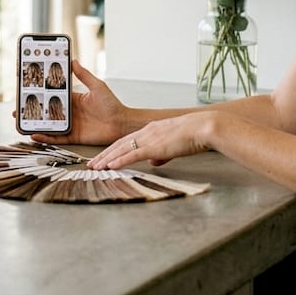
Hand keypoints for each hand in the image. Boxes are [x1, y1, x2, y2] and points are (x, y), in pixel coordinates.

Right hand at [28, 61, 129, 146]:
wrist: (122, 124)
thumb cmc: (112, 105)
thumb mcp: (97, 86)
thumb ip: (84, 75)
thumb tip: (73, 60)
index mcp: (73, 99)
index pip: (52, 95)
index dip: (41, 93)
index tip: (28, 90)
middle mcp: (69, 112)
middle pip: (46, 111)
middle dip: (32, 111)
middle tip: (18, 109)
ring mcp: (70, 125)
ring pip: (48, 125)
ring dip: (34, 125)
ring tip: (21, 123)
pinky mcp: (72, 137)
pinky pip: (56, 138)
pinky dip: (45, 137)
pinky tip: (34, 135)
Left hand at [88, 112, 220, 169]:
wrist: (203, 128)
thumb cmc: (194, 135)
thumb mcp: (174, 144)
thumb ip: (162, 153)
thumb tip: (154, 162)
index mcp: (151, 130)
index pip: (127, 140)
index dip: (113, 149)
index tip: (104, 156)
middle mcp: (147, 132)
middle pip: (119, 144)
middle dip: (104, 155)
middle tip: (92, 163)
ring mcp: (149, 139)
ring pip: (122, 149)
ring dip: (107, 159)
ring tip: (95, 167)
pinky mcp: (155, 147)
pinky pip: (133, 155)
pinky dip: (120, 161)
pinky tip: (110, 166)